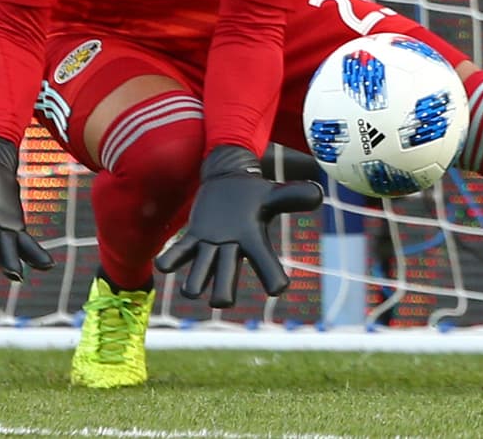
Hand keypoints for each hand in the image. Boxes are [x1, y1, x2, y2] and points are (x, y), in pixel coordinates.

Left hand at [155, 145, 322, 307]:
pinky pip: (178, 253)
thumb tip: (319, 194)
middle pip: (226, 281)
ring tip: (191, 289)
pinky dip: (170, 261)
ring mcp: (209, 246)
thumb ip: (294, 196)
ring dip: (195, 283)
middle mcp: (231, 251)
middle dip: (223, 293)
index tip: (278, 288)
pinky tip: (163, 265)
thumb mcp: (273, 194)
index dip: (272, 277)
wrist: (229, 182)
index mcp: (253, 242)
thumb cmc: (254, 193)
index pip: (266, 263)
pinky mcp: (192, 236)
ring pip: (200, 274)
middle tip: (222, 300)